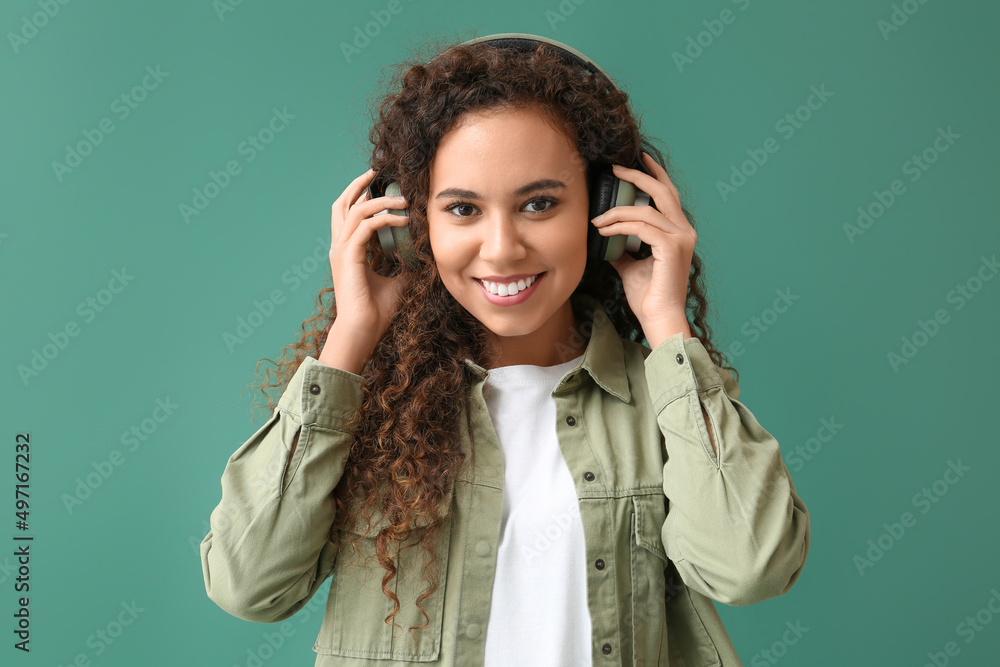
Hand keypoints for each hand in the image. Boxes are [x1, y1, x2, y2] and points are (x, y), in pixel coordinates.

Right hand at [328, 168, 409, 339]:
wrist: (363, 330)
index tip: (378, 183)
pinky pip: (366, 227)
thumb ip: (404, 264)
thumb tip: (421, 254)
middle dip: (359, 185)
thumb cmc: (376, 311)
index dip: (360, 195)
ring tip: (402, 200)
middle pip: (342, 204)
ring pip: (356, 210)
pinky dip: (385, 219)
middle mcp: (340, 247)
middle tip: (377, 171)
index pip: (348, 214)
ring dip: (380, 200)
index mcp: (346, 250)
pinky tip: (403, 221)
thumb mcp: (397, 281)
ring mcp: (341, 250)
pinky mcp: (348, 256)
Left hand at [589, 152, 695, 342]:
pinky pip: (641, 227)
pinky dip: (619, 226)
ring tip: (597, 218)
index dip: (655, 175)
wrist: (658, 318)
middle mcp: (685, 231)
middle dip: (638, 176)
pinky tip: (603, 231)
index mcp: (679, 232)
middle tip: (615, 169)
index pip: (668, 196)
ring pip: (646, 211)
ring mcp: (681, 238)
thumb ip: (623, 249)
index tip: (638, 160)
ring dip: (617, 211)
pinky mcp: (671, 248)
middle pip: (662, 192)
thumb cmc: (648, 296)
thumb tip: (607, 239)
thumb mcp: (631, 266)